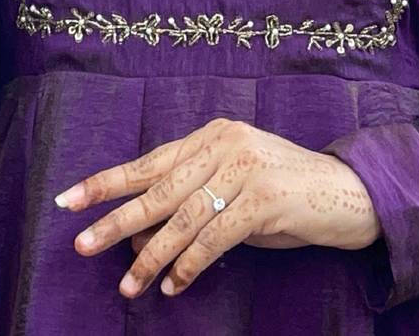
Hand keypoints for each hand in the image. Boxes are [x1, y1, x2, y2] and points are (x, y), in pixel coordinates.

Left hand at [53, 117, 381, 298]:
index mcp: (213, 134)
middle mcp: (226, 143)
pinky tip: (173, 284)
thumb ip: (191, 199)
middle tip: (82, 244)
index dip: (108, 181)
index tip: (70, 199)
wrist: (347, 193)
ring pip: (183, 217)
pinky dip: (190, 264)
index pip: (151, 160)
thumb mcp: (233, 186)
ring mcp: (246, 168)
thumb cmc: (285, 192)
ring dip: (151, 255)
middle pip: (158, 187)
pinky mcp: (264, 198)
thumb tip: (137, 232)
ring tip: (127, 285)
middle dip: (116, 219)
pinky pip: (214, 237)